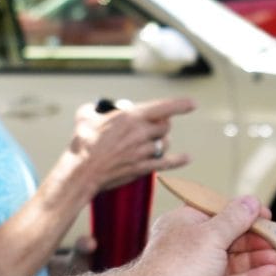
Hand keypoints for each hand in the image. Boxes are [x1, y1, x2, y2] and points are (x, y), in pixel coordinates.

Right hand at [67, 94, 193, 194]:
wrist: (82, 171)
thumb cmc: (82, 143)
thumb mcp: (84, 117)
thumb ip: (93, 109)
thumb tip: (95, 108)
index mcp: (131, 117)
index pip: (163, 108)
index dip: (181, 105)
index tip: (193, 104)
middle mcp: (141, 133)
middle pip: (165, 127)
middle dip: (162, 126)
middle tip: (154, 127)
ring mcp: (143, 151)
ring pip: (165, 143)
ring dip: (162, 142)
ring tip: (152, 143)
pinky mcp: (142, 167)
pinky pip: (166, 162)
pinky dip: (178, 160)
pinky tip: (187, 158)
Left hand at [129, 190, 275, 275]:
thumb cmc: (174, 268)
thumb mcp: (211, 234)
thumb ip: (235, 219)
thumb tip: (251, 202)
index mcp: (187, 223)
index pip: (221, 212)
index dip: (245, 213)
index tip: (266, 216)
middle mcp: (193, 246)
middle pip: (232, 237)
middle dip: (258, 238)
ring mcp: (201, 271)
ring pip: (237, 262)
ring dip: (259, 258)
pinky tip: (272, 273)